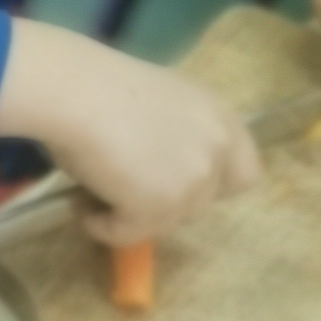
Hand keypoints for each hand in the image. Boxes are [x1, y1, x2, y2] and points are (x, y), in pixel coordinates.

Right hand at [0, 19, 260, 248]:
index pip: (246, 174)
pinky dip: (101, 226)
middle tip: (123, 185)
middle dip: (162, 201)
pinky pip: (128, 236)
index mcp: (222, 118)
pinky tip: (78, 204)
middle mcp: (217, 150)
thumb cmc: (102, 85)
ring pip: (163, 223)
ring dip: (128, 214)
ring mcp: (192, 181)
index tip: (174, 182)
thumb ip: (178, 136)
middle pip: (200, 205)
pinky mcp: (158, 206)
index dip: (211, 185)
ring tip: (90, 191)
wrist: (74, 91)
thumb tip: (156, 172)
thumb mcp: (161, 104)